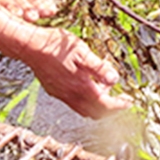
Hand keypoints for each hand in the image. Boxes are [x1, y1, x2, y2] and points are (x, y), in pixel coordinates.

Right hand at [15, 25, 130, 118]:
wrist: (30, 46)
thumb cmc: (55, 46)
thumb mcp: (82, 52)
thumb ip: (99, 68)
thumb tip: (115, 79)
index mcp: (81, 87)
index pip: (105, 105)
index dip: (119, 105)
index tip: (128, 102)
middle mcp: (71, 95)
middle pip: (96, 113)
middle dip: (110, 109)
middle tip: (119, 99)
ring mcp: (61, 94)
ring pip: (84, 110)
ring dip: (97, 104)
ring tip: (103, 88)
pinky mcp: (54, 91)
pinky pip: (73, 103)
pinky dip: (84, 100)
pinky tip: (85, 85)